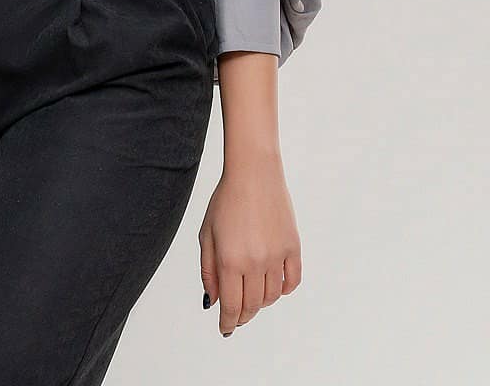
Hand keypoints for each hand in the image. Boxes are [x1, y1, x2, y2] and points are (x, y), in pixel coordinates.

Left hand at [198, 158, 301, 336]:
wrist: (254, 173)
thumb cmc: (225, 200)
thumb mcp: (207, 233)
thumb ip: (208, 269)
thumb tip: (213, 300)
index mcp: (231, 260)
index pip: (231, 305)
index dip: (227, 321)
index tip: (225, 328)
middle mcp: (255, 262)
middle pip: (252, 305)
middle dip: (242, 315)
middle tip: (236, 316)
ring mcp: (277, 256)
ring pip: (272, 297)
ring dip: (261, 303)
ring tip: (252, 296)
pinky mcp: (293, 247)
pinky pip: (292, 281)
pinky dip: (284, 290)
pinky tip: (275, 286)